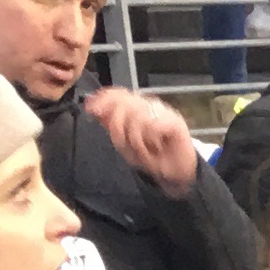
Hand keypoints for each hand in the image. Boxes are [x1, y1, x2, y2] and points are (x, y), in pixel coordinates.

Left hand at [84, 84, 202, 191]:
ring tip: (143, 150)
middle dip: (118, 127)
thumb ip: (110, 125)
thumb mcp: (124, 143)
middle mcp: (151, 105)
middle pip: (124, 104)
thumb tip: (92, 108)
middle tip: (124, 144)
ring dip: (135, 138)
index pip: (119, 93)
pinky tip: (155, 147)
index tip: (91, 109)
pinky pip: (152, 125)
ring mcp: (164, 112)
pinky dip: (149, 140)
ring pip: (136, 116)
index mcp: (138, 107)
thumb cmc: (152, 158)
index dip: (104, 98)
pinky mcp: (176, 122)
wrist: (178, 175)